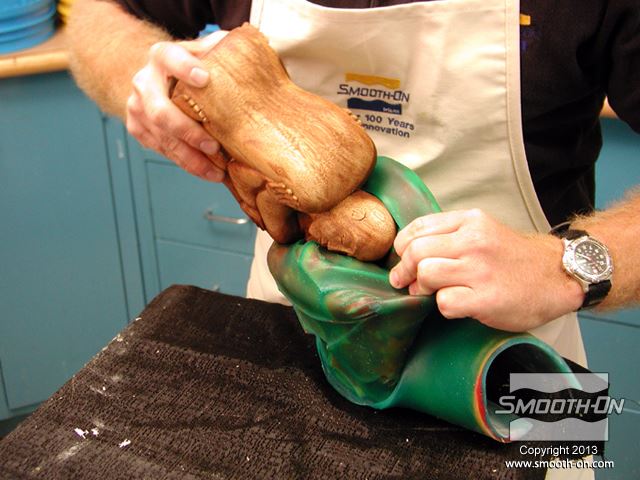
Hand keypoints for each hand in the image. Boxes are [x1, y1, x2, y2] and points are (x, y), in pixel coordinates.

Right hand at [126, 31, 227, 180]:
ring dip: (191, 159)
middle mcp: (145, 82)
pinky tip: (207, 171)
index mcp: (162, 57)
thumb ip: (220, 48)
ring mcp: (138, 107)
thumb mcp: (204, 50)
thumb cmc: (190, 66)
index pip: (169, 58)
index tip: (204, 78)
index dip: (184, 68)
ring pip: (163, 138)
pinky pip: (163, 150)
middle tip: (214, 147)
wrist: (157, 77)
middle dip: (189, 133)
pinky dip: (186, 164)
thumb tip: (246, 51)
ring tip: (216, 171)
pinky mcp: (138, 128)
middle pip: (161, 112)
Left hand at [388, 209, 584, 331]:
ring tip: (432, 292)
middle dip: (404, 269)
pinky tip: (457, 304)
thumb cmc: (513, 258)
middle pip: (415, 252)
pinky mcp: (486, 299)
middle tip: (405, 281)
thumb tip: (408, 256)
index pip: (417, 228)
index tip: (403, 259)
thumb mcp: (483, 232)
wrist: (557, 276)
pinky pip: (444, 302)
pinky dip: (444, 306)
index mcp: (470, 221)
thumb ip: (448, 236)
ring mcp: (480, 270)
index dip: (402, 247)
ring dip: (422, 287)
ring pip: (426, 274)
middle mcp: (474, 241)